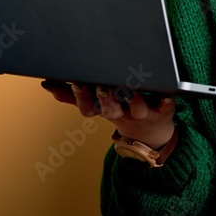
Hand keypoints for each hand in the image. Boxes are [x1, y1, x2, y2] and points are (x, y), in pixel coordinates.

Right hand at [41, 79, 175, 147]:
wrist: (151, 132)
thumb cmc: (122, 110)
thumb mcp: (97, 105)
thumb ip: (73, 94)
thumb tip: (47, 83)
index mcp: (105, 109)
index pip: (88, 107)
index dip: (83, 98)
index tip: (79, 83)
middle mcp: (123, 112)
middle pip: (111, 108)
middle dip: (105, 98)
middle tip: (101, 86)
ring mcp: (143, 113)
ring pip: (137, 108)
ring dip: (134, 100)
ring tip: (131, 91)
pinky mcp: (163, 110)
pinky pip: (166, 106)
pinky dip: (167, 101)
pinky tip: (168, 95)